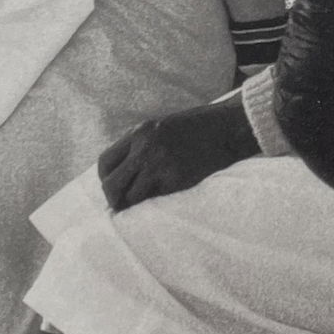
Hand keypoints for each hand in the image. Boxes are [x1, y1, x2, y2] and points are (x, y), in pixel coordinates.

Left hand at [97, 99, 259, 211]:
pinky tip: (170, 193)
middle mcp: (145, 148)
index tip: (114, 188)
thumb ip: (140, 145)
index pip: (105, 163)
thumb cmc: (197, 128)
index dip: (106, 180)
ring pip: (132, 198)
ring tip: (148, 202)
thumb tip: (122, 174)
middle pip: (111, 185)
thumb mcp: (161, 127)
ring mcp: (161, 165)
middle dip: (114, 200)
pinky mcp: (177, 180)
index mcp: (140, 132)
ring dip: (138, 203)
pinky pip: (157, 199)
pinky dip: (160, 200)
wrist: (228, 128)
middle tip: (123, 206)